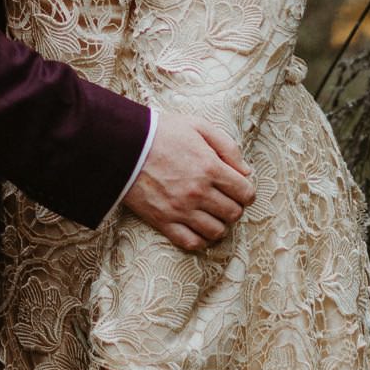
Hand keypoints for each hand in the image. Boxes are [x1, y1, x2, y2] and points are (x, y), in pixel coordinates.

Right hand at [124, 112, 251, 250]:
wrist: (122, 145)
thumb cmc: (161, 133)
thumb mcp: (198, 126)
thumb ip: (227, 147)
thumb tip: (246, 171)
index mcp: (210, 167)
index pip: (245, 192)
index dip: (247, 193)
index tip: (240, 190)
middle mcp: (198, 192)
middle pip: (233, 213)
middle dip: (234, 208)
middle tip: (225, 200)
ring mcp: (181, 209)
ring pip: (216, 231)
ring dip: (219, 224)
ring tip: (212, 215)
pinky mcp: (163, 221)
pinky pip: (191, 242)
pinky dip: (200, 240)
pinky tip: (198, 228)